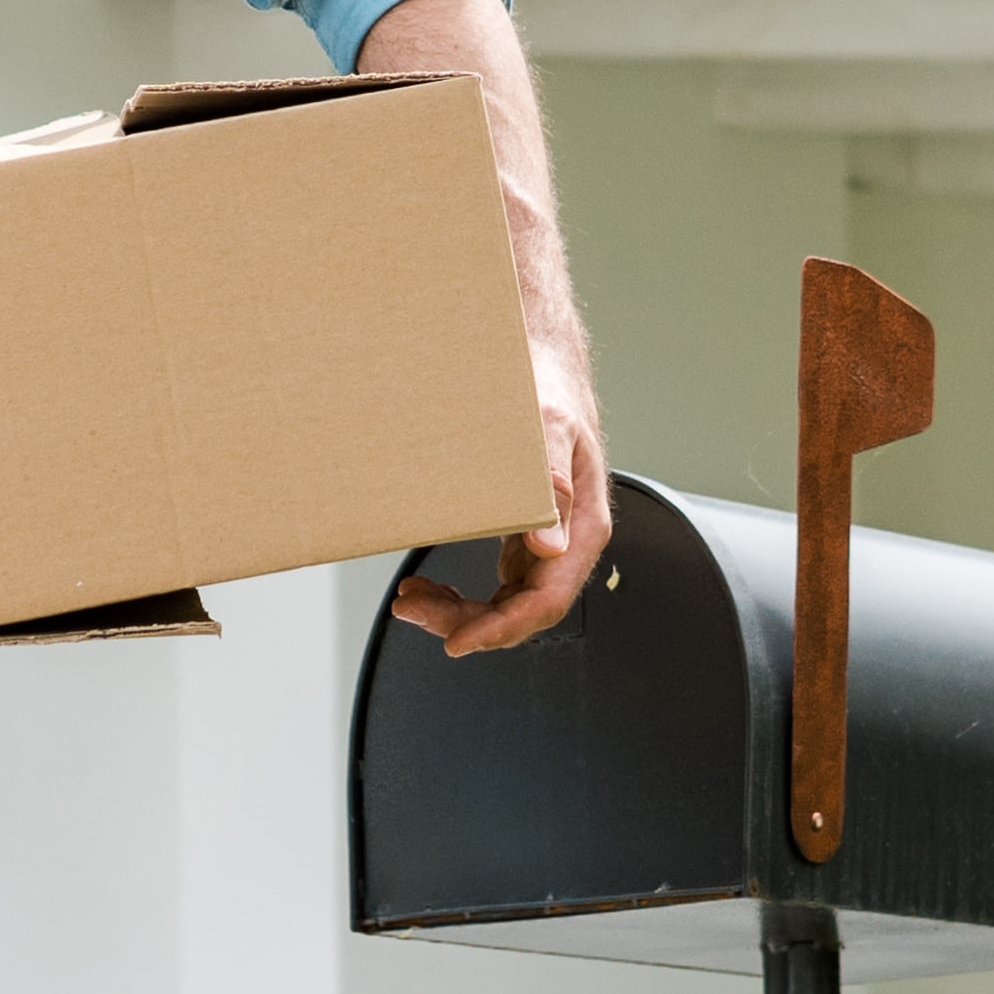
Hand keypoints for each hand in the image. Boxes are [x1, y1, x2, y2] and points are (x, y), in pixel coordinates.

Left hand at [387, 357, 612, 654]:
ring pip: (511, 598)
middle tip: (411, 611)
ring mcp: (551, 536)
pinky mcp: (530, 529)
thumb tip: (549, 548)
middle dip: (470, 622)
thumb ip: (550, 486)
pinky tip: (432, 586)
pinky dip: (468, 591)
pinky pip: (504, 579)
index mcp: (583, 524)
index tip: (456, 642)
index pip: (547, 600)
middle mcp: (571, 538)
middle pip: (525, 608)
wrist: (541, 351)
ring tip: (411, 603)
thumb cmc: (545, 385)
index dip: (502, 628)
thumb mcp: (546, 427)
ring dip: (463, 610)